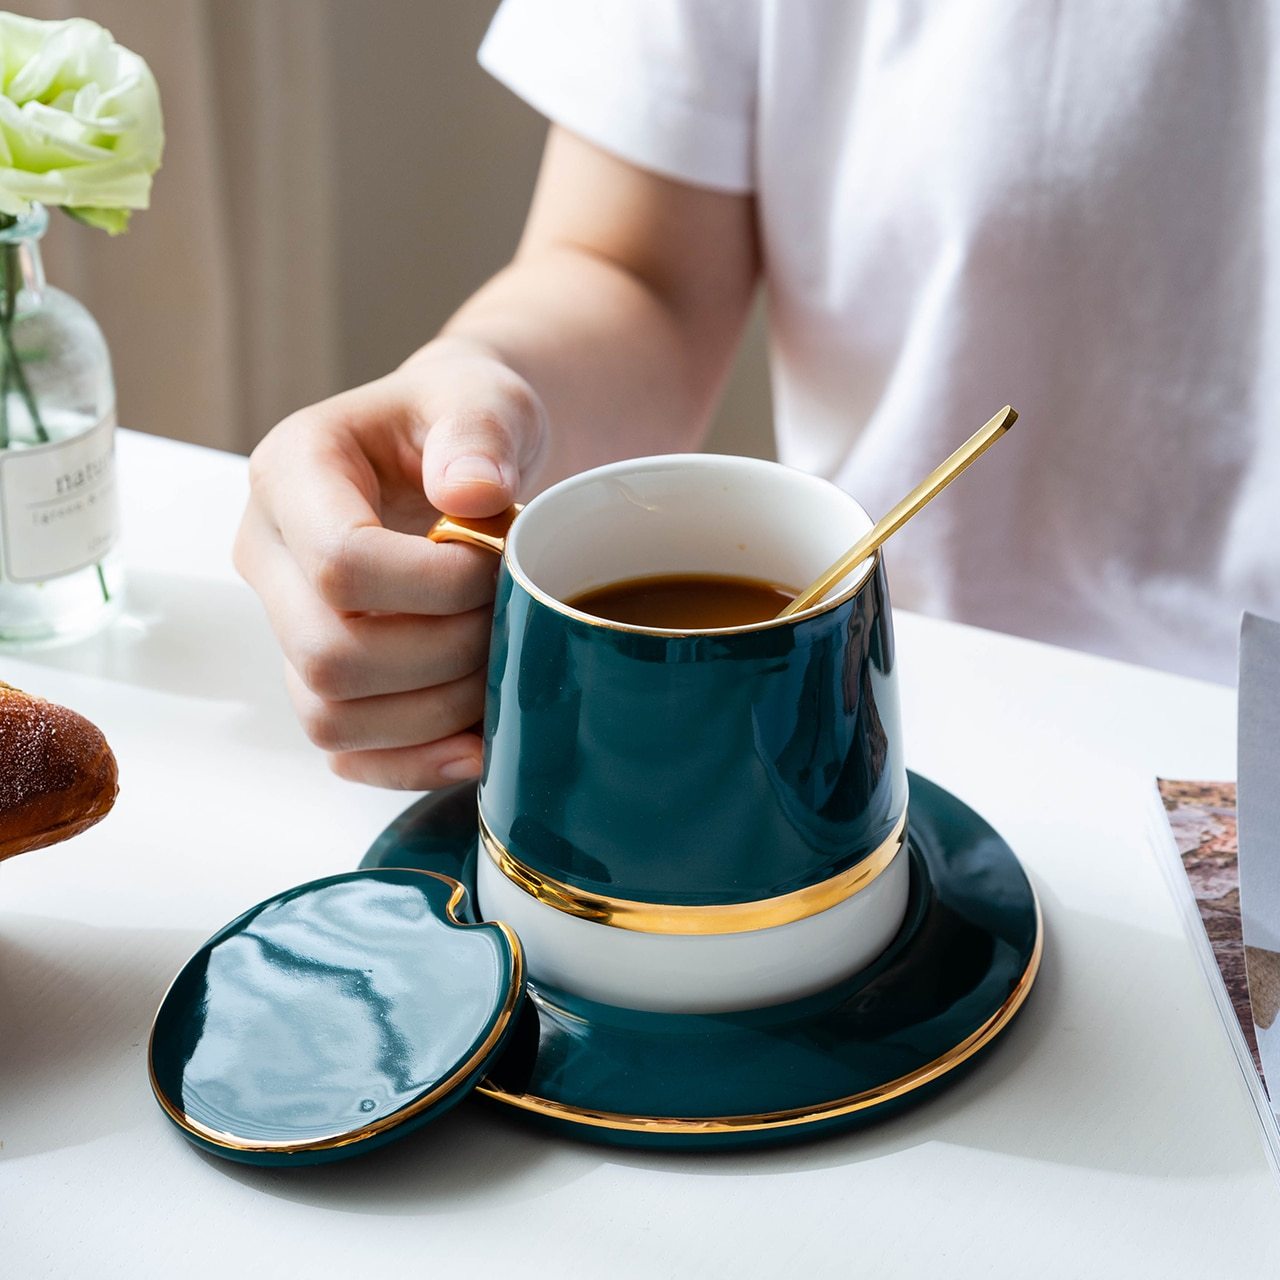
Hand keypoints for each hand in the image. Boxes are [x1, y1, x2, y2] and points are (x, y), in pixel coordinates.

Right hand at [234, 341, 546, 788]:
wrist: (458, 459)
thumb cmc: (463, 423)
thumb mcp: (482, 395)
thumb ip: (479, 429)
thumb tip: (470, 491)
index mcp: (293, 474)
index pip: (339, 561)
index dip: (434, 584)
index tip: (495, 565)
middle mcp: (270, 557)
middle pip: (329, 653)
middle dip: (442, 653)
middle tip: (506, 618)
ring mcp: (288, 624)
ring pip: (332, 714)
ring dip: (435, 709)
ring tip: (499, 662)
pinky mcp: (320, 678)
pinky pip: (347, 752)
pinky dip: (415, 759)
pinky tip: (479, 740)